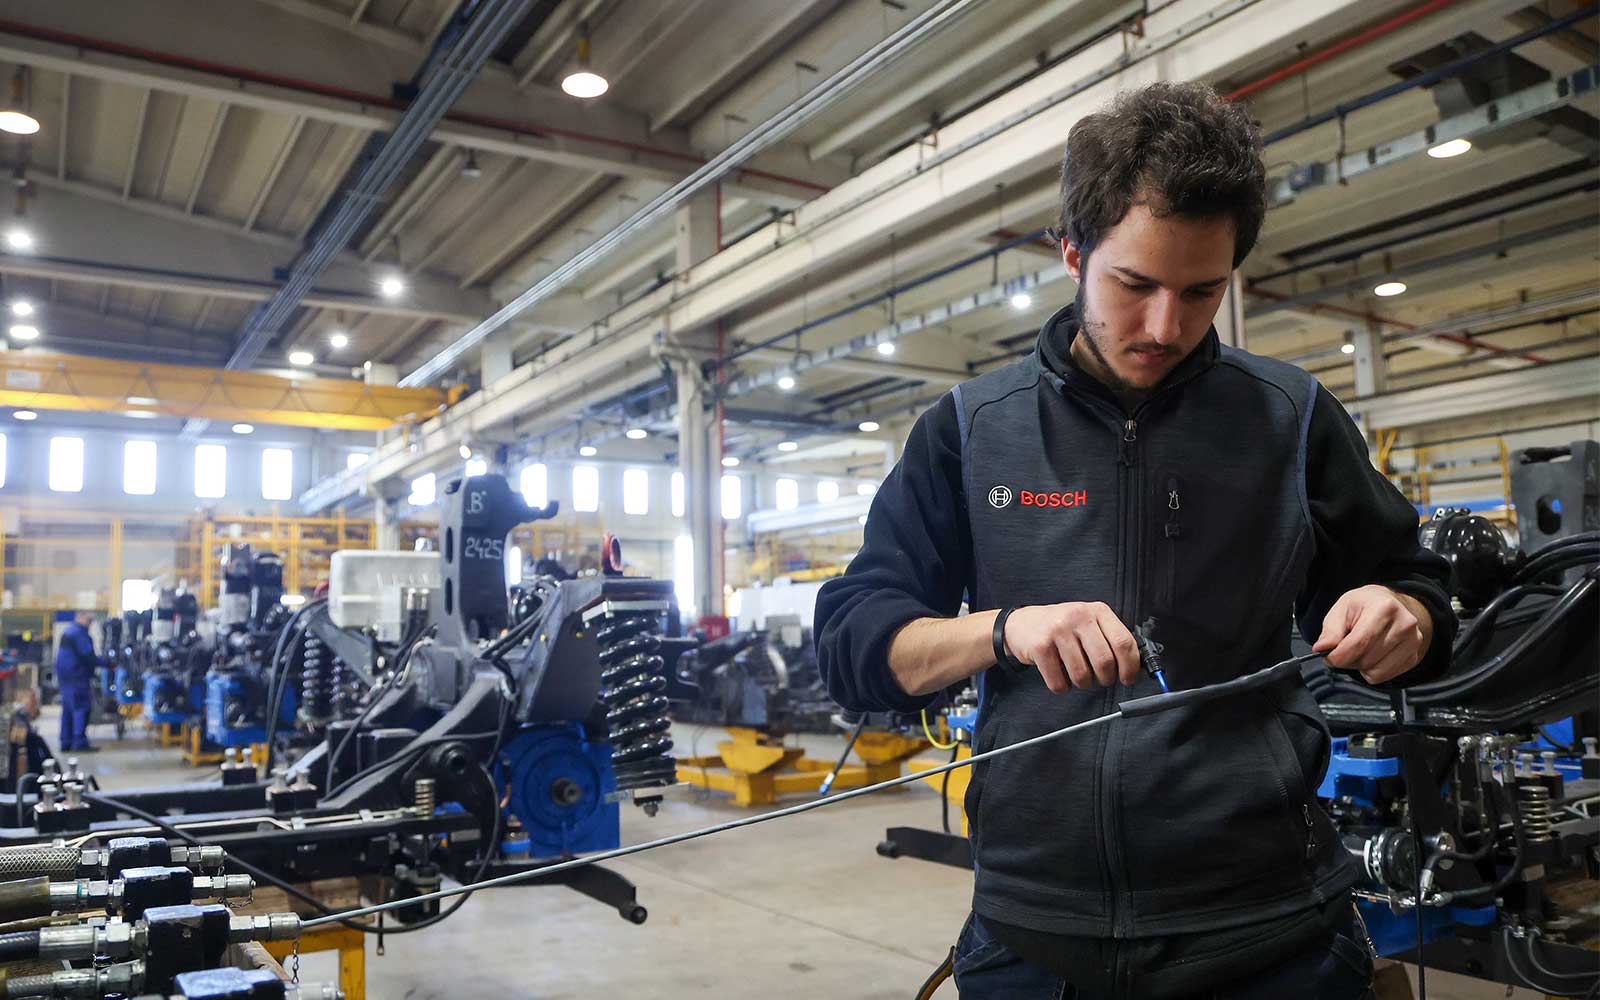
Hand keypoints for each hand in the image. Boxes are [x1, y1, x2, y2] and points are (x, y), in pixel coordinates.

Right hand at [1003, 602, 1140, 692]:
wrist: (1021, 624)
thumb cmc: (1062, 629)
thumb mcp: (1090, 625)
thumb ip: (1112, 643)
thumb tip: (1137, 671)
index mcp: (1097, 611)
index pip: (1124, 643)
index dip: (1130, 667)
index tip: (1129, 679)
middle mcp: (1078, 616)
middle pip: (1104, 662)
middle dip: (1105, 679)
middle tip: (1099, 679)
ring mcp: (1057, 630)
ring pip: (1082, 676)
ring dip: (1082, 684)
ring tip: (1076, 674)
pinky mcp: (1039, 646)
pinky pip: (1059, 683)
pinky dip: (1062, 686)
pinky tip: (1058, 674)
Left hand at [1314, 585, 1432, 684]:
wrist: (1388, 604)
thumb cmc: (1363, 606)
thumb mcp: (1341, 609)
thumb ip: (1330, 631)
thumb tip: (1321, 649)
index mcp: (1384, 608)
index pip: (1358, 643)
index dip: (1338, 656)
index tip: (1328, 656)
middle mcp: (1404, 624)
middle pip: (1366, 659)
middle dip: (1348, 659)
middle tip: (1345, 648)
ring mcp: (1413, 642)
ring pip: (1375, 671)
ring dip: (1360, 666)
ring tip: (1360, 650)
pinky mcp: (1414, 657)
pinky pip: (1384, 677)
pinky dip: (1372, 671)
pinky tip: (1372, 655)